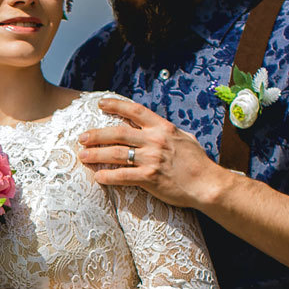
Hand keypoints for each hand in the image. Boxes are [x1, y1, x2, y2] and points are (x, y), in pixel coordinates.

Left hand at [79, 97, 224, 208]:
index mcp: (163, 128)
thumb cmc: (198, 163)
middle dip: (97, 134)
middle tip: (81, 138)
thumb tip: (157, 128)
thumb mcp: (185, 139)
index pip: (135, 111)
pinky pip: (123, 176)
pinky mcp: (150, 178)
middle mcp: (155, 141)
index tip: (100, 104)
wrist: (207, 184)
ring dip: (96, 154)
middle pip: (118, 133)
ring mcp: (152, 159)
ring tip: (83, 156)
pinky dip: (108, 176)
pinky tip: (98, 177)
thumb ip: (168, 133)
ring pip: (116, 154)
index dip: (116, 105)